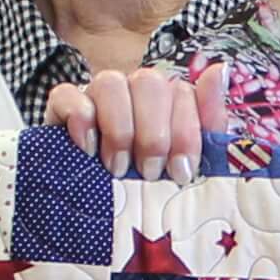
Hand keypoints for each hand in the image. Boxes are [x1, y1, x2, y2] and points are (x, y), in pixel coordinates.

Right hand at [46, 59, 226, 179]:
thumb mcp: (185, 162)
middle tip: (149, 173)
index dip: (185, 134)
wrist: (94, 209)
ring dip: (119, 129)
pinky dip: (80, 119)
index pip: (183, 93)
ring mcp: (96, 95)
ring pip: (110, 83)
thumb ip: (209, 120)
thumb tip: (218, 69)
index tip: (180, 173)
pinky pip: (66, 94)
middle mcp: (133, 91)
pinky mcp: (61, 107)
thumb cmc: (147, 185)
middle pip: (149, 82)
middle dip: (154, 134)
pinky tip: (88, 149)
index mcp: (167, 100)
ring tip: (118, 168)